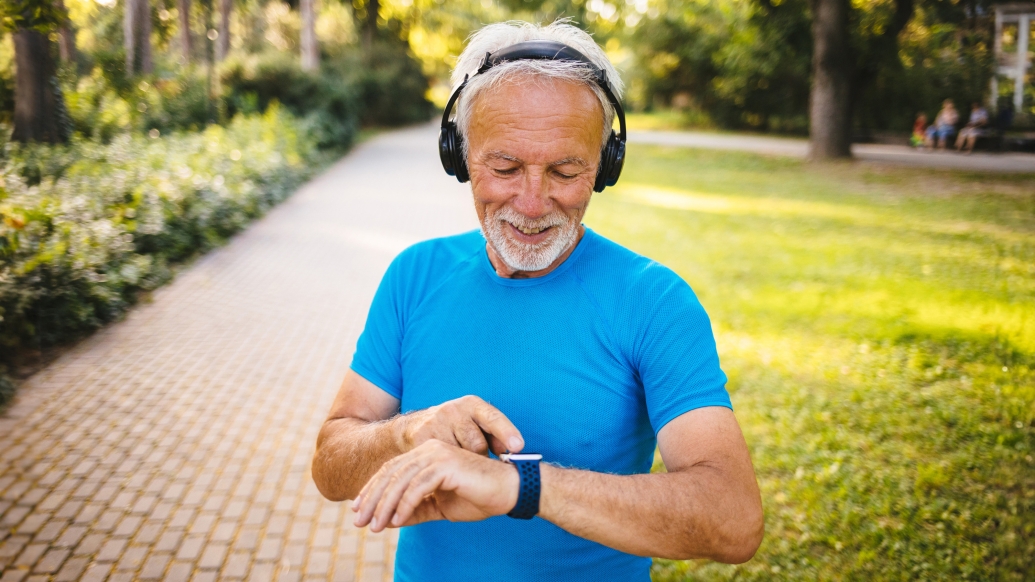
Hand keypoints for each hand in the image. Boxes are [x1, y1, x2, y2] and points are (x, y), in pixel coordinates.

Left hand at [352, 439, 518, 531]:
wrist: (508, 492)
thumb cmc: (477, 497)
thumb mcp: (440, 507)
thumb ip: (416, 510)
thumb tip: (389, 521)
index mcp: (426, 454)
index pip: (391, 470)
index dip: (372, 490)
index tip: (359, 510)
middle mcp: (429, 450)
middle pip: (391, 473)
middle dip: (372, 499)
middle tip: (359, 522)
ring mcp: (438, 455)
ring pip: (401, 480)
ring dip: (385, 505)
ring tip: (375, 526)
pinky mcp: (447, 465)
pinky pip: (418, 487)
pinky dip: (405, 505)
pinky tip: (397, 521)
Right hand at [396, 395, 523, 455]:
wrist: (414, 427)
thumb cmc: (456, 429)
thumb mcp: (476, 424)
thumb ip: (494, 436)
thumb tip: (510, 450)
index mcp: (472, 404)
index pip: (492, 418)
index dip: (506, 432)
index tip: (518, 446)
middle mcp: (453, 410)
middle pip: (476, 443)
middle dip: (479, 457)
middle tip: (475, 459)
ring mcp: (435, 423)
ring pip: (459, 455)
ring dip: (462, 464)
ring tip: (458, 460)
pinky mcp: (421, 438)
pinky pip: (441, 462)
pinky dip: (446, 468)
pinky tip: (445, 465)